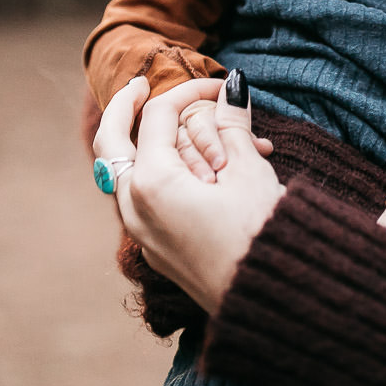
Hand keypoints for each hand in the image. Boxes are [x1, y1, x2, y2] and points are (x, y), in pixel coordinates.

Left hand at [117, 69, 285, 312]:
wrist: (273, 300)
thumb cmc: (261, 233)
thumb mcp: (249, 170)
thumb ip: (232, 124)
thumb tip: (233, 88)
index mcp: (151, 184)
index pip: (159, 115)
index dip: (191, 90)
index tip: (221, 85)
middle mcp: (135, 210)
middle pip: (112, 142)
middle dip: (125, 108)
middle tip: (139, 86)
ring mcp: (143, 235)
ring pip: (128, 175)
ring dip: (152, 146)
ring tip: (189, 131)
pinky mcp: (160, 253)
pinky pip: (147, 202)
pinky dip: (163, 177)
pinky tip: (195, 169)